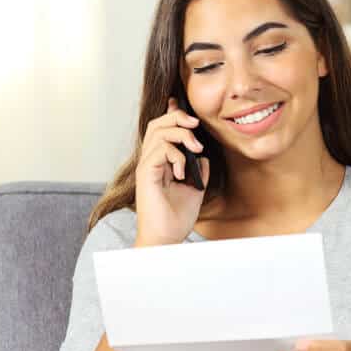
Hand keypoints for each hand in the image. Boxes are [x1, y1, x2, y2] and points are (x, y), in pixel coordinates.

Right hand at [134, 98, 210, 245]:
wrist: (166, 238)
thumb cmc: (176, 218)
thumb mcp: (195, 189)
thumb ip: (198, 170)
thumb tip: (203, 155)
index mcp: (160, 162)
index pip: (163, 129)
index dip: (174, 114)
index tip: (189, 112)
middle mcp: (151, 161)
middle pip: (159, 123)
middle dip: (179, 118)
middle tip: (196, 126)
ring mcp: (147, 167)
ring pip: (159, 132)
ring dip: (180, 134)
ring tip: (195, 149)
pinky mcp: (147, 174)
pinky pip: (159, 150)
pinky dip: (175, 155)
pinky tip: (182, 172)